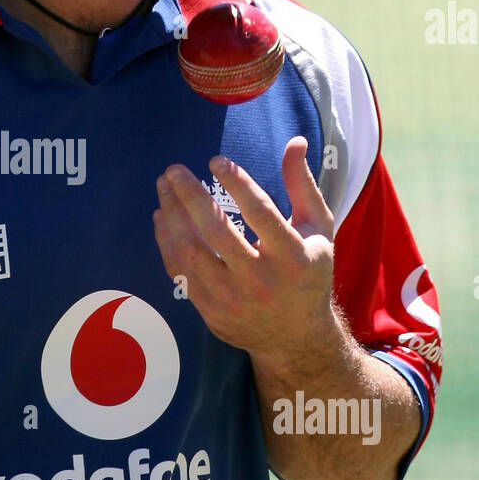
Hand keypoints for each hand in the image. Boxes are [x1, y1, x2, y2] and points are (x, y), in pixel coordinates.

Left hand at [153, 136, 335, 365]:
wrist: (295, 338)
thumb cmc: (308, 272)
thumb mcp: (318, 229)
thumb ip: (303, 185)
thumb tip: (294, 141)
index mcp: (295, 257)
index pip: (261, 214)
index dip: (237, 184)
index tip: (215, 160)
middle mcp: (264, 281)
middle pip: (218, 232)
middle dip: (191, 195)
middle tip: (174, 169)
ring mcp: (234, 300)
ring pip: (192, 252)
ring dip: (172, 215)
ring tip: (164, 187)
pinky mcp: (212, 312)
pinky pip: (180, 272)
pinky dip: (167, 242)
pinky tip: (161, 217)